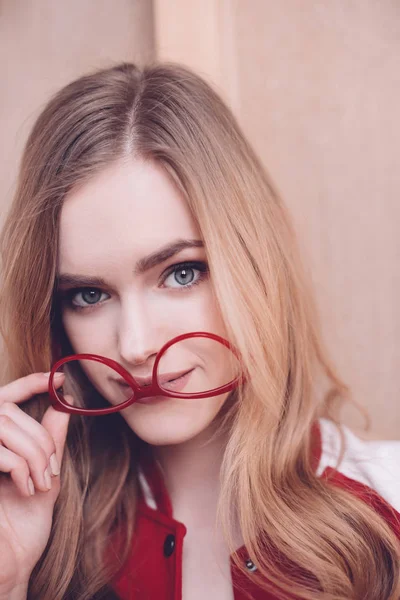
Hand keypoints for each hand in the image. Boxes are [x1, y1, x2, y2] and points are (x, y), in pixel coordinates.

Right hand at [0, 372, 70, 595]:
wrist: (12, 563)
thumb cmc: (25, 524)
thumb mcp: (47, 475)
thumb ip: (51, 438)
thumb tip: (64, 402)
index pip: (6, 397)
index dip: (29, 383)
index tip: (58, 379)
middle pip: (9, 412)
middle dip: (39, 437)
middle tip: (51, 468)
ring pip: (6, 428)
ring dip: (34, 454)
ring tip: (41, 482)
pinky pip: (2, 454)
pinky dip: (22, 468)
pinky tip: (27, 489)